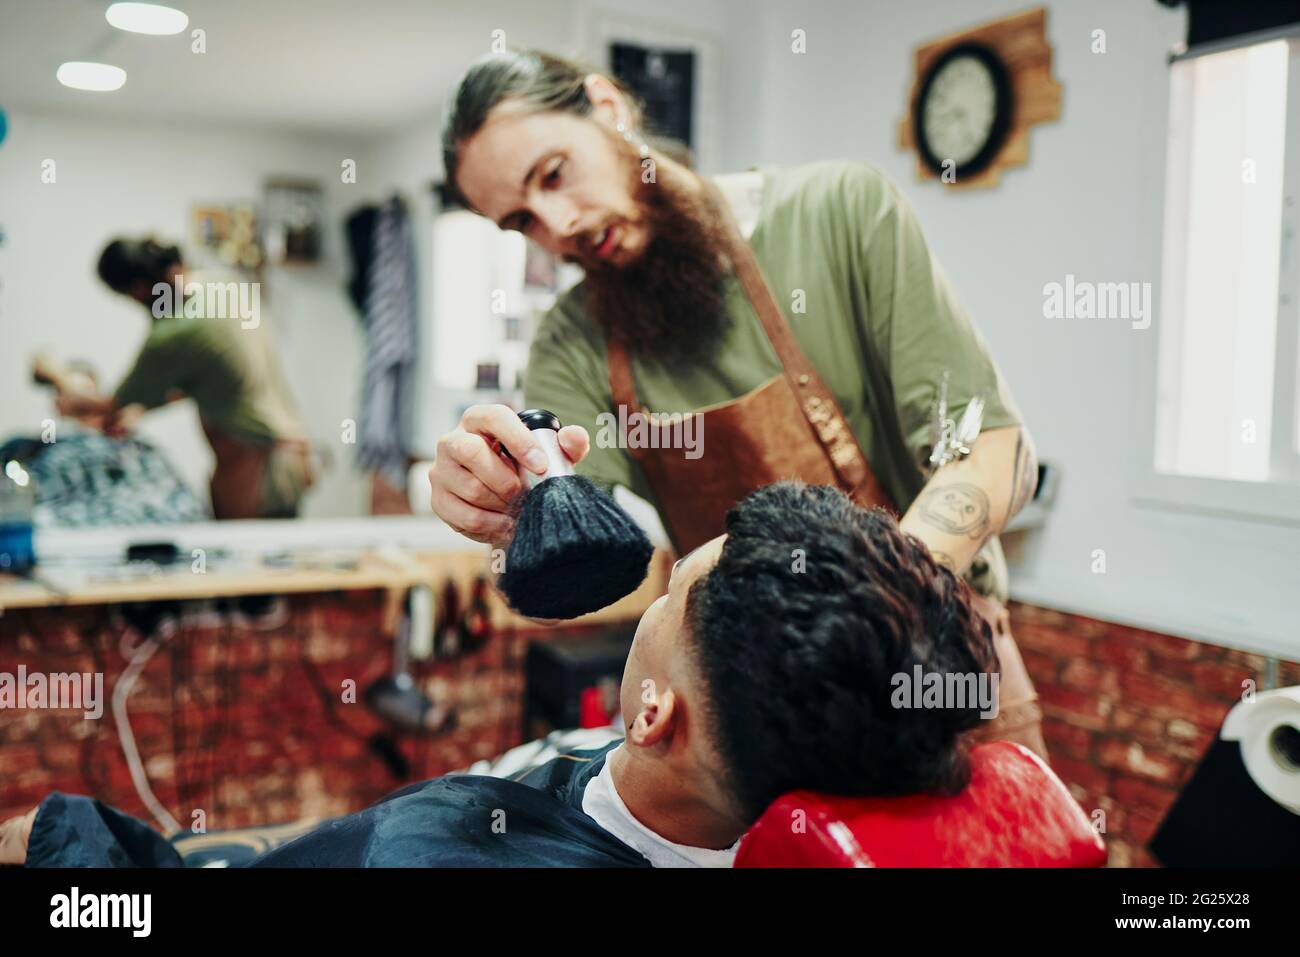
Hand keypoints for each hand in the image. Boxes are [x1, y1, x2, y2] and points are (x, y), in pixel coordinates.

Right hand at [430, 404, 589, 545]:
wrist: (505, 498)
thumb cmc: (525, 467)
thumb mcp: (550, 454)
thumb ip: (567, 444)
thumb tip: (574, 437)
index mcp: (480, 420)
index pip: (493, 417)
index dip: (518, 440)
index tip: (541, 465)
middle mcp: (453, 440)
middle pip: (471, 452)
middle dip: (506, 479)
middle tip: (526, 494)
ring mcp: (441, 471)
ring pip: (470, 488)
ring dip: (502, 505)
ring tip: (518, 509)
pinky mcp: (438, 500)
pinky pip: (464, 516)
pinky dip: (491, 524)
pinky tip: (506, 523)